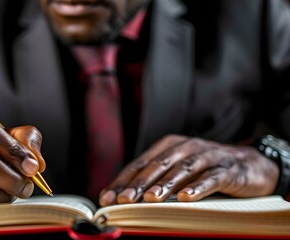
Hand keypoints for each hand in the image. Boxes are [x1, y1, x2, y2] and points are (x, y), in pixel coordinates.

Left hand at [99, 134, 278, 205]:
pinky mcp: (227, 169)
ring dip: (166, 184)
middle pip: (158, 165)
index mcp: (168, 146)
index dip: (123, 181)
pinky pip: (211, 178)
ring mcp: (207, 156)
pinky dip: (198, 187)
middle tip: (124, 200)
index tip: (107, 198)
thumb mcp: (177, 171)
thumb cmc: (205, 170)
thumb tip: (122, 199)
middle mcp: (185, 147)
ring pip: (182, 169)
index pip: (140, 164)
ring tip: (151, 199)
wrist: (250, 164)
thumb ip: (155, 180)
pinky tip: (186, 198)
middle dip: (139, 184)